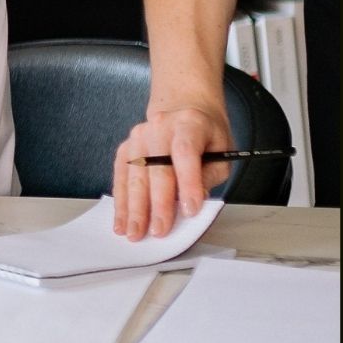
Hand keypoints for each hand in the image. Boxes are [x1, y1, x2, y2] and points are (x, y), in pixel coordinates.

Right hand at [112, 99, 233, 239]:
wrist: (185, 110)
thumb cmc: (206, 136)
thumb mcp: (222, 153)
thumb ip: (209, 177)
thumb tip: (193, 203)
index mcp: (189, 124)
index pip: (185, 153)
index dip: (188, 182)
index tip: (190, 210)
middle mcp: (159, 126)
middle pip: (156, 167)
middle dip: (157, 203)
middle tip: (158, 231)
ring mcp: (138, 136)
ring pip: (134, 174)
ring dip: (133, 207)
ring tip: (134, 232)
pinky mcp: (126, 147)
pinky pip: (120, 176)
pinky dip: (120, 200)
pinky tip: (121, 219)